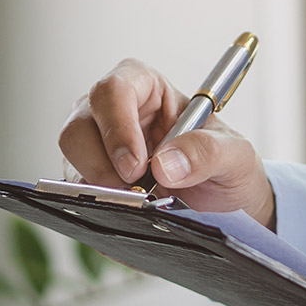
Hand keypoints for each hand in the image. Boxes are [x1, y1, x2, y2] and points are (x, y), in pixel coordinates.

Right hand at [59, 59, 274, 227]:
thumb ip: (207, 152)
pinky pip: (75, 193)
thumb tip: (165, 164)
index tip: (137, 165)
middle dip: (100, 164)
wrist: (223, 206)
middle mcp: (112, 115)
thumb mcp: (235, 155)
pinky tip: (126, 216)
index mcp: (146, 89)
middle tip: (133, 191)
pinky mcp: (89, 182)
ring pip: (71, 161)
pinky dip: (97, 208)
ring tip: (136, 204)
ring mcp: (95, 149)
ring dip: (98, 188)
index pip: (114, 90)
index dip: (118, 126)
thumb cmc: (225, 167)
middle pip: (78, 127)